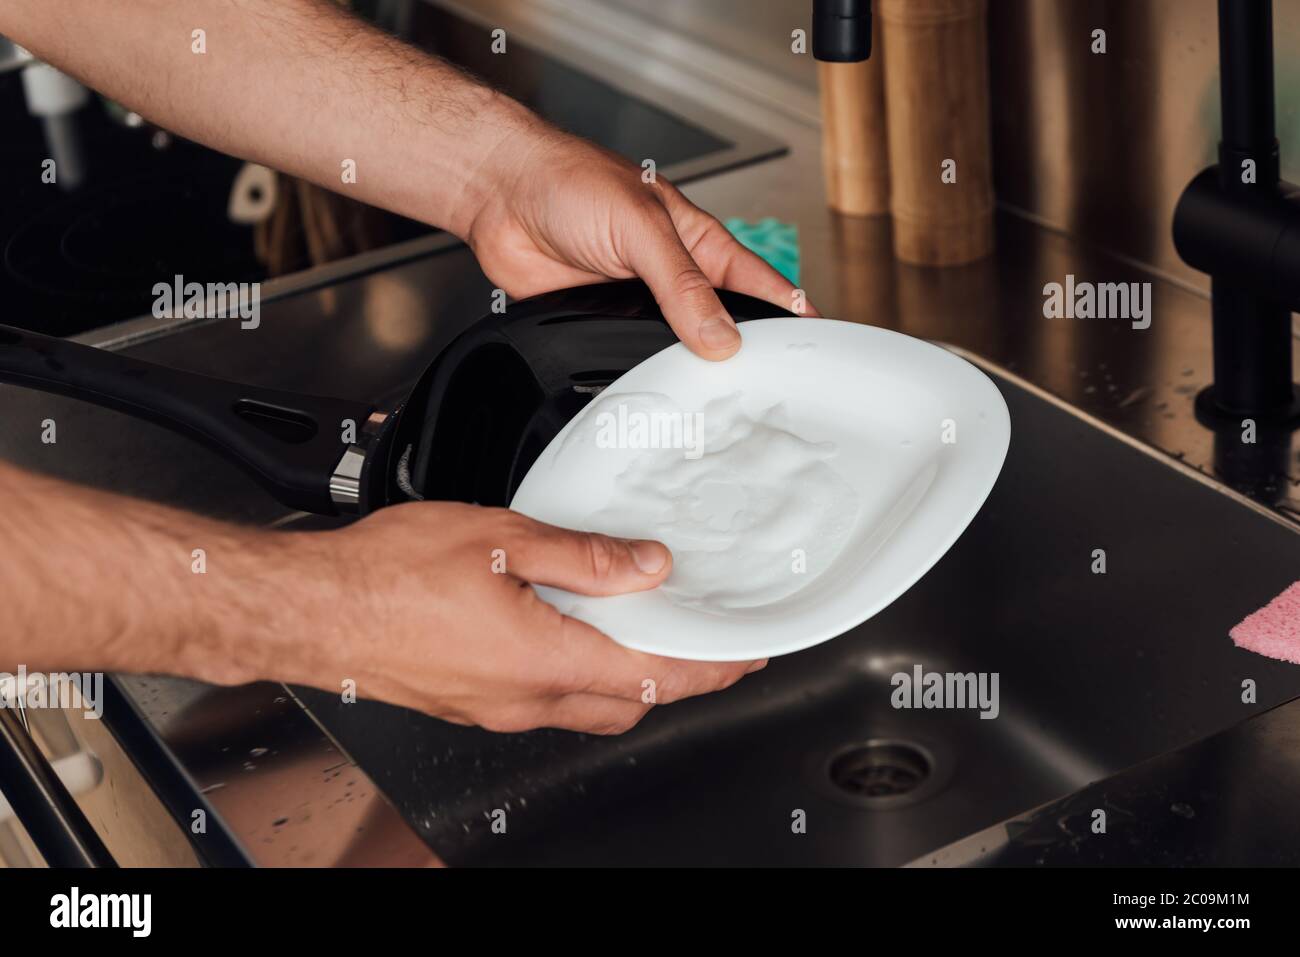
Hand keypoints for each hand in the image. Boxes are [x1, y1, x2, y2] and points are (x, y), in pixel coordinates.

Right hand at [266, 502, 764, 733]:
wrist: (311, 609)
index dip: (710, 667)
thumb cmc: (386, 577)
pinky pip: (544, 697)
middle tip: (704, 645)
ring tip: (643, 634)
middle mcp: (525, 698)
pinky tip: (567, 633)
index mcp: (544, 660)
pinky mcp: (467, 701)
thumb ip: (584, 555)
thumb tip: (645, 565)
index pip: (655, 676)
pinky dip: (577, 672)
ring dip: (626, 678)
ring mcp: (494, 707)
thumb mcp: (503, 540)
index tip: (745, 656)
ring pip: (586, 705)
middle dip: (675, 678)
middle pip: (628, 702)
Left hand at [465, 126, 813, 359]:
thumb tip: (719, 336)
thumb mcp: (642, 227)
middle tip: (763, 391)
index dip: (789, 314)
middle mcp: (673, 274)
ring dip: (687, 369)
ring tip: (711, 402)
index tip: (815, 347)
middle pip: (721, 324)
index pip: (758, 284)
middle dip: (742, 355)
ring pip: (675, 347)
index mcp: (698, 241)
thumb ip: (682, 285)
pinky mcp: (600, 321)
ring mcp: (637, 301)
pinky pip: (627, 355)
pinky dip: (639, 374)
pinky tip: (650, 390)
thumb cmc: (570, 180)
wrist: (500, 193)